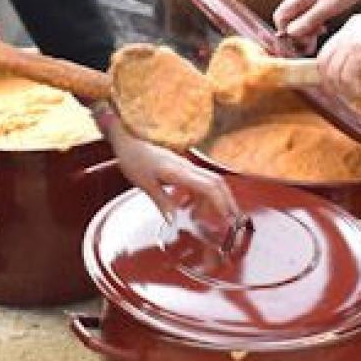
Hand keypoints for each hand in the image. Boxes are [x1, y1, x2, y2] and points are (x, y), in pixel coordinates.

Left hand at [107, 129, 238, 227]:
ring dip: (213, 200)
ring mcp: (186, 166)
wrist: (128, 138)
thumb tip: (174, 222)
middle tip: (233, 220)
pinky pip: (199, 181)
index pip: (209, 186)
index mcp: (179, 171)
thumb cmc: (133, 158)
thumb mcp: (144, 184)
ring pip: (210, 181)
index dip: (221, 203)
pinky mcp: (181, 167)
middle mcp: (187, 167)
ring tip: (206, 219)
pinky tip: (192, 208)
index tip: (228, 219)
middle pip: (217, 182)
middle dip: (228, 201)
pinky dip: (201, 196)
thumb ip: (162, 202)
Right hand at [272, 0, 360, 44]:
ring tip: (316, 39)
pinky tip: (322, 28)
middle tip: (308, 46)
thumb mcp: (327, 8)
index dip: (285, 32)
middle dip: (296, 34)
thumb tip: (291, 33)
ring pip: (298, 18)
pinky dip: (312, 24)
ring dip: (305, 30)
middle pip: (288, 19)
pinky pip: (308, 15)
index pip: (280, 17)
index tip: (296, 44)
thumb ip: (308, 21)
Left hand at [316, 13, 360, 103]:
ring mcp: (352, 39)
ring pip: (334, 71)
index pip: (328, 51)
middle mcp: (348, 31)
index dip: (328, 71)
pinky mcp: (360, 49)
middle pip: (324, 61)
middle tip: (342, 95)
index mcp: (352, 27)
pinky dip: (353, 89)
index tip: (334, 85)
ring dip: (344, 89)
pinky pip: (347, 76)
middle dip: (330, 83)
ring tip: (358, 96)